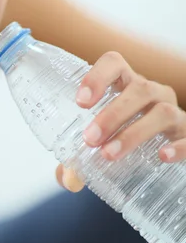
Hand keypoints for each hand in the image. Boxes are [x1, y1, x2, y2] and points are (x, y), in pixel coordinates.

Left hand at [57, 51, 183, 191]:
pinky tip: (163, 156)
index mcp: (127, 84)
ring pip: (162, 111)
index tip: (81, 102)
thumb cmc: (127, 135)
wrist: (169, 148)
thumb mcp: (105, 139)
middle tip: (90, 138)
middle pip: (138, 89)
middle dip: (112, 114)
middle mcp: (153, 93)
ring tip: (110, 153)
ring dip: (134, 132)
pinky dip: (178, 145)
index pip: (114, 64)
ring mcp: (175, 112)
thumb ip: (80, 160)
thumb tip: (68, 179)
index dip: (97, 76)